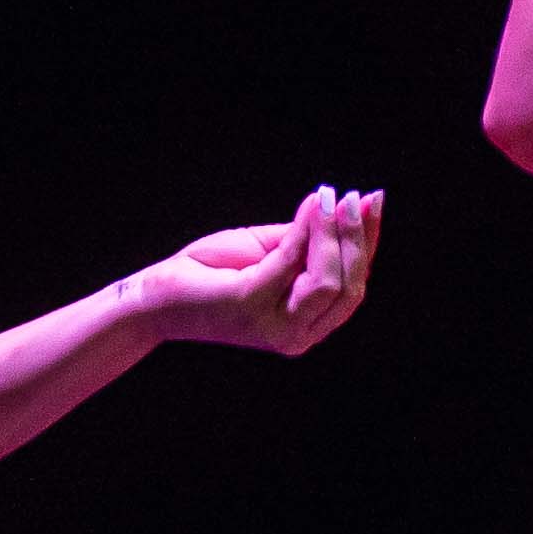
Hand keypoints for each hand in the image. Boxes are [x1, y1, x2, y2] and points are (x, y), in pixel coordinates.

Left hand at [147, 186, 383, 354]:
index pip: (352, 287)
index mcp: (306, 325)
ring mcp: (274, 326)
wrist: (157, 294)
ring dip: (334, 234)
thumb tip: (338, 210)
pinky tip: (312, 205)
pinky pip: (290, 263)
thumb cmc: (213, 272)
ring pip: (327, 281)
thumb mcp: (270, 252)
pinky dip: (306, 231)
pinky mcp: (250, 305)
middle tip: (355, 198)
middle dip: (357, 238)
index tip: (375, 202)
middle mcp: (296, 335)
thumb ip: (304, 242)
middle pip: (348, 287)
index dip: (368, 244)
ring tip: (332, 199)